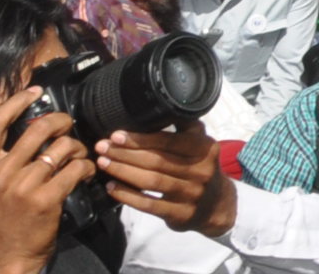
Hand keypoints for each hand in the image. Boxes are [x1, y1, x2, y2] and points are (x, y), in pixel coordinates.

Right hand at [0, 85, 93, 273]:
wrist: (2, 260)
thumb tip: (12, 135)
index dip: (17, 101)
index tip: (35, 90)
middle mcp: (0, 173)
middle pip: (38, 128)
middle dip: (61, 121)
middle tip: (69, 126)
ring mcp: (23, 186)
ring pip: (62, 147)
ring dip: (77, 148)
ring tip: (79, 156)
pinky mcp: (45, 199)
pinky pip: (75, 169)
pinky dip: (86, 168)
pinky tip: (86, 173)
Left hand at [95, 120, 236, 234]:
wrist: (216, 204)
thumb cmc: (201, 167)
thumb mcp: (202, 144)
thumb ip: (185, 127)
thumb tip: (163, 104)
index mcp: (205, 149)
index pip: (169, 142)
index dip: (141, 139)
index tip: (116, 135)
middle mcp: (200, 171)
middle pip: (156, 161)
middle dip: (125, 153)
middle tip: (102, 148)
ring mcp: (190, 194)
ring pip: (150, 182)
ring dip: (123, 171)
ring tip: (103, 163)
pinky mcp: (179, 214)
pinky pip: (148, 204)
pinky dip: (127, 196)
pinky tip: (111, 188)